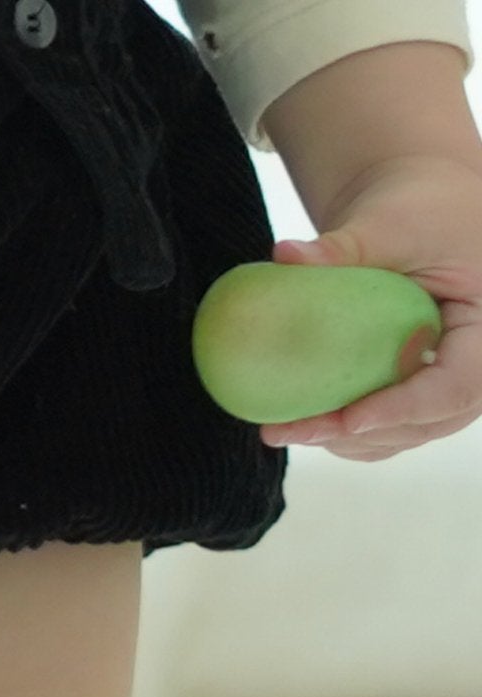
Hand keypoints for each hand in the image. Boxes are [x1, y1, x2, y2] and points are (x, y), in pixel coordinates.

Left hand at [259, 154, 481, 460]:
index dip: (403, 409)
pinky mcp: (419, 389)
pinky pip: (388, 428)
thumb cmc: (417, 208)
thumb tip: (281, 254)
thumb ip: (343, 246)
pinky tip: (296, 424)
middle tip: (286, 431)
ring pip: (404, 434)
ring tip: (282, 430)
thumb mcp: (388, 222)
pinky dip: (345, 434)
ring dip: (343, 442)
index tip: (349, 420)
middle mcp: (478, 363)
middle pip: (426, 421)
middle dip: (356, 434)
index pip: (455, 385)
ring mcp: (450, 382)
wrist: (422, 210)